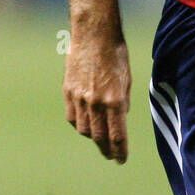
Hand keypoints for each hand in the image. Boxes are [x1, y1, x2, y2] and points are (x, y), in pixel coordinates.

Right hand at [63, 30, 130, 163]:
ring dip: (92, 136)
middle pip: (99, 137)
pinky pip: (72, 117)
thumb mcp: (126, 79)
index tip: (121, 160)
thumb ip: (122, 102)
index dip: (120, 151)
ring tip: (98, 138)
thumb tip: (119, 118)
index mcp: (114, 100)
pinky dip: (78, 123)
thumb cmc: (115, 54)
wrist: (94, 34)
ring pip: (83, 129)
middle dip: (106, 150)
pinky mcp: (68, 91)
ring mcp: (79, 98)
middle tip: (110, 155)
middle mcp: (96, 102)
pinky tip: (85, 122)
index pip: (117, 135)